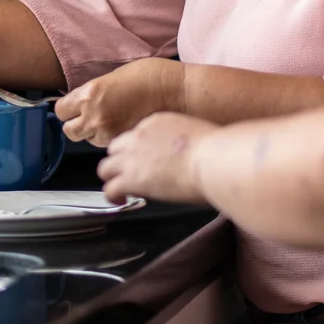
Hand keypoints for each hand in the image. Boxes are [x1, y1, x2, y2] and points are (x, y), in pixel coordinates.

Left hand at [56, 58, 186, 146]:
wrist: (178, 90)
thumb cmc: (152, 77)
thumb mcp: (113, 77)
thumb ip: (94, 93)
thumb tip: (83, 102)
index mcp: (89, 94)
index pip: (60, 111)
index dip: (68, 109)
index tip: (74, 108)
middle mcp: (95, 116)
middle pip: (70, 131)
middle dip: (78, 124)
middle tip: (92, 116)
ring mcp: (109, 132)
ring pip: (88, 141)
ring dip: (95, 134)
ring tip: (113, 120)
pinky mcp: (123, 142)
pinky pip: (107, 145)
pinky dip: (111, 139)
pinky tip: (124, 126)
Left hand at [99, 112, 215, 205]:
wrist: (213, 159)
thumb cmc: (217, 150)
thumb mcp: (200, 135)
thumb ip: (189, 142)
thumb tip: (196, 153)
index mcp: (158, 122)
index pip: (138, 135)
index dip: (141, 149)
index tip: (150, 159)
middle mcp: (140, 136)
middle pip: (116, 148)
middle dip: (121, 161)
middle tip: (131, 173)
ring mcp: (132, 158)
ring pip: (106, 168)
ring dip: (112, 178)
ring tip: (121, 189)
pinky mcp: (130, 180)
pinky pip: (110, 189)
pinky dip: (113, 197)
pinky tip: (121, 202)